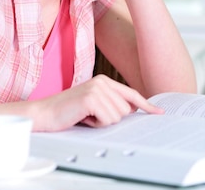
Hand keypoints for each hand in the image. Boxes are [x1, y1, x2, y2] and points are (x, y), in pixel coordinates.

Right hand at [35, 75, 163, 130]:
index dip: (147, 105)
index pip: (132, 94)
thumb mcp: (94, 105)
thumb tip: (132, 110)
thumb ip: (112, 104)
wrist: (45, 113)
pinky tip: (83, 117)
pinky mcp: (91, 98)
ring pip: (117, 116)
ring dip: (102, 122)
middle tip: (91, 116)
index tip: (159, 113)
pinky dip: (96, 124)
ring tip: (86, 116)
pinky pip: (107, 119)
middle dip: (110, 118)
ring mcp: (97, 89)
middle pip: (126, 109)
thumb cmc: (69, 112)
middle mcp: (103, 81)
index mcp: (105, 81)